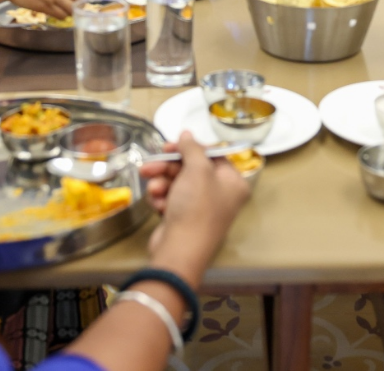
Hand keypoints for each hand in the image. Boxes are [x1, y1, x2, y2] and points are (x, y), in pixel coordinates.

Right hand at [140, 133, 250, 286]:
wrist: (180, 250)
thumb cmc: (196, 206)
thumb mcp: (197, 170)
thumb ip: (192, 148)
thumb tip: (187, 134)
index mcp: (233, 182)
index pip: (213, 156)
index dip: (190, 149)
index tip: (170, 145)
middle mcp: (221, 195)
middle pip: (192, 169)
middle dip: (168, 167)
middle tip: (150, 165)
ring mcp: (202, 208)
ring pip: (177, 184)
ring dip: (162, 183)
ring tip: (153, 190)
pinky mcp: (184, 219)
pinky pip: (172, 200)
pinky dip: (162, 199)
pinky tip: (157, 204)